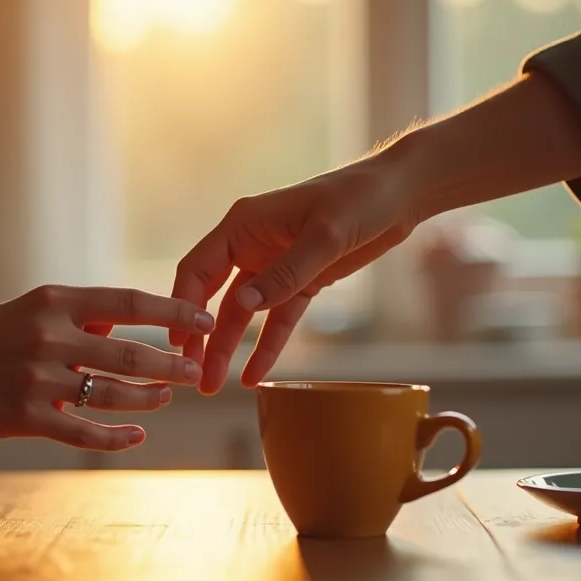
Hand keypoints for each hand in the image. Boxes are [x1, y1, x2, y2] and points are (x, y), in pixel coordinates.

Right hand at [0, 285, 214, 450]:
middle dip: (173, 364)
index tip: (205, 319)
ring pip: (114, 393)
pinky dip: (118, 437)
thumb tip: (125, 323)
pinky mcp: (26, 417)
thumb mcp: (30, 310)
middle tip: (198, 371)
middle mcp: (51, 336)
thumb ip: (79, 315)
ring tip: (168, 396)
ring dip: (150, 398)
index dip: (174, 311)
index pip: (129, 302)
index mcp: (55, 302)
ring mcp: (39, 379)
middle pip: (132, 352)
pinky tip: (137, 435)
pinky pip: (86, 432)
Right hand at [171, 159, 419, 392]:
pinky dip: (266, 346)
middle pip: (213, 295)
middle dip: (200, 335)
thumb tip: (242, 306)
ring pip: (242, 314)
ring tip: (214, 385)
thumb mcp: (324, 236)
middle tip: (190, 374)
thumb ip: (284, 274)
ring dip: (228, 348)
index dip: (183, 305)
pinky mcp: (301, 281)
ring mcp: (274, 265)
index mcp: (244, 224)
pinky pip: (277, 319)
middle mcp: (251, 244)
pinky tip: (254, 375)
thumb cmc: (360, 199)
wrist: (401, 195)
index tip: (179, 341)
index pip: (198, 268)